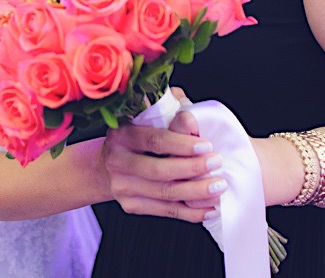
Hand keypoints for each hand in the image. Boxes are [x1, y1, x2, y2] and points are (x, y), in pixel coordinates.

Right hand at [102, 113, 224, 222]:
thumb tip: (191, 117)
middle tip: (217, 163)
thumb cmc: (137, 138)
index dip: (182, 144)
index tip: (207, 145)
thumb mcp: (147, 118)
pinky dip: (190, 213)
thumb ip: (169, 110)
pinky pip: (166, 211)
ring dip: (196, 192)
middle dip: (193, 168)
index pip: (154, 140)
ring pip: (165, 193)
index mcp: (122, 135)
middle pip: (159, 170)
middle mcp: (118, 162)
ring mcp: (123, 187)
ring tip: (219, 187)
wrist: (105, 168)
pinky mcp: (131, 206)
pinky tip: (210, 209)